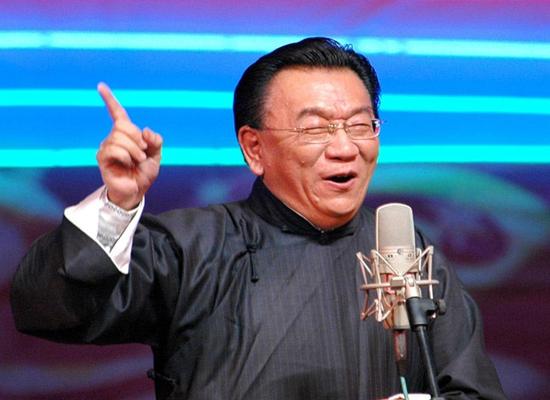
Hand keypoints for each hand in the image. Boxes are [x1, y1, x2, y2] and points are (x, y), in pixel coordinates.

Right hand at [96, 82, 162, 209]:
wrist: (138, 190)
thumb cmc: (144, 172)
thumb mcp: (156, 154)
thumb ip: (155, 140)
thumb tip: (145, 131)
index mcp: (126, 134)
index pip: (117, 113)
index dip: (109, 99)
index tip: (100, 86)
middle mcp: (113, 138)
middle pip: (122, 125)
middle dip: (137, 138)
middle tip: (143, 151)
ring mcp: (107, 148)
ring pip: (119, 137)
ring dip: (134, 150)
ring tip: (137, 160)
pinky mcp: (102, 158)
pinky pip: (114, 149)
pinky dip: (126, 156)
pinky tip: (127, 163)